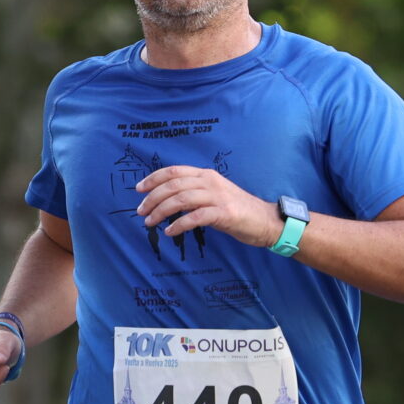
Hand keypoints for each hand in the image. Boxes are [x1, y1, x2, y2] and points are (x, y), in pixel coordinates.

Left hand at [135, 165, 284, 247]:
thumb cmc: (237, 209)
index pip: (174, 171)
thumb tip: (166, 200)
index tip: (138, 189)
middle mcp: (210, 181)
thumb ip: (194, 192)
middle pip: (173, 185)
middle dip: (153, 198)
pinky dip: (179, 224)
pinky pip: (195, 217)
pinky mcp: (224, 213)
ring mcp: (217, 196)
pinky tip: (170, 232)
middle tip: (140, 211)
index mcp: (206, 174)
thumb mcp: (213, 194)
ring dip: (161, 211)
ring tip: (150, 222)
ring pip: (181, 199)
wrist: (265, 220)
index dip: (153, 178)